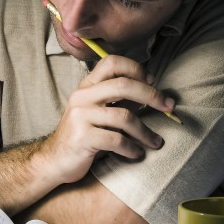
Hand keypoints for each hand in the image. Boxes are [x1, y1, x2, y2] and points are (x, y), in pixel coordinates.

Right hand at [42, 55, 174, 184]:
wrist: (54, 161)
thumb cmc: (82, 135)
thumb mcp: (99, 113)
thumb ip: (120, 101)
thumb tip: (150, 92)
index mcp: (87, 86)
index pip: (112, 62)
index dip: (136, 69)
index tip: (153, 82)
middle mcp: (82, 96)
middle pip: (123, 85)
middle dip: (152, 95)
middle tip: (168, 107)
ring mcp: (80, 116)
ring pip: (124, 117)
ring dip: (145, 131)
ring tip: (155, 142)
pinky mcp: (82, 137)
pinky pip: (116, 140)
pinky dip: (132, 148)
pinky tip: (136, 154)